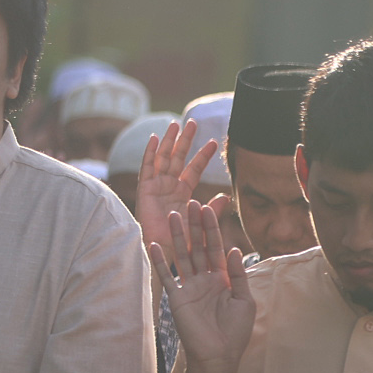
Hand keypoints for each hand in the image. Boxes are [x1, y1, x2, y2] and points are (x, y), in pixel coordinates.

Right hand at [136, 119, 219, 262]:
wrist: (164, 250)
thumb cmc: (181, 239)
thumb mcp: (200, 221)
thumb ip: (212, 209)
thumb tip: (227, 196)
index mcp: (183, 192)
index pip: (194, 168)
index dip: (203, 155)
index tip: (214, 142)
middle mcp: (169, 186)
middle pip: (178, 158)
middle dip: (185, 140)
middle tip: (193, 122)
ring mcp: (156, 186)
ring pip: (164, 158)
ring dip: (169, 141)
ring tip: (175, 124)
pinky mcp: (145, 189)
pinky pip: (147, 167)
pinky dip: (150, 153)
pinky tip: (155, 138)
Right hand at [152, 201, 256, 372]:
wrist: (219, 356)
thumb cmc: (235, 331)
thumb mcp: (244, 300)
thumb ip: (239, 275)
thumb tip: (234, 248)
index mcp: (223, 278)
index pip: (217, 248)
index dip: (213, 229)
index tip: (209, 208)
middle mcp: (205, 279)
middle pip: (199, 246)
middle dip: (196, 226)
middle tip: (192, 203)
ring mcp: (189, 287)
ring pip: (183, 255)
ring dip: (179, 236)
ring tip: (174, 214)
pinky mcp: (177, 297)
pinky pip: (167, 276)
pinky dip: (160, 260)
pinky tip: (154, 244)